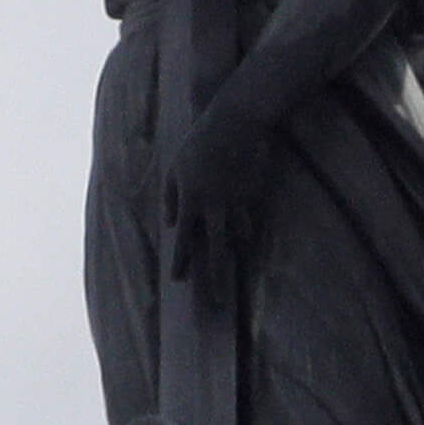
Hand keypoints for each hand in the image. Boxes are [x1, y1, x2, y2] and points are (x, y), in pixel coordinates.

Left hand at [163, 95, 276, 280]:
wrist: (234, 122)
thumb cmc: (198, 142)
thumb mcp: (175, 168)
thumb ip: (170, 197)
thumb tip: (169, 225)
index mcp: (191, 198)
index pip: (184, 238)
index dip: (181, 261)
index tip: (179, 281)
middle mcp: (214, 205)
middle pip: (215, 248)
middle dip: (216, 276)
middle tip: (216, 301)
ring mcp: (237, 201)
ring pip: (238, 237)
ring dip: (235, 255)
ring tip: (236, 273)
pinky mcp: (254, 193)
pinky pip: (251, 220)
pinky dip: (249, 233)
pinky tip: (248, 245)